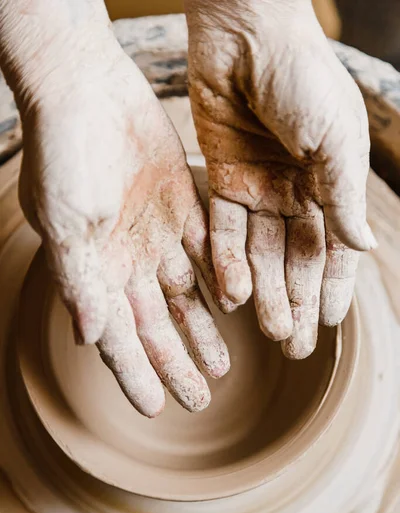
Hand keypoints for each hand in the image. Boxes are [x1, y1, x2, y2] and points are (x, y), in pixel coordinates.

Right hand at [5, 2, 230, 416]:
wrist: (86, 89)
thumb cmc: (63, 155)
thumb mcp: (65, 224)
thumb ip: (80, 282)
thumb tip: (89, 338)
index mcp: (93, 270)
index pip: (117, 337)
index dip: (136, 374)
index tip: (158, 408)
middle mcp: (125, 259)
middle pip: (156, 325)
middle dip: (178, 362)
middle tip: (202, 398)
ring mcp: (155, 234)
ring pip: (185, 296)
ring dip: (202, 331)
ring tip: (222, 365)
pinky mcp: (181, 205)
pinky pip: (207, 252)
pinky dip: (220, 280)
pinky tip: (236, 306)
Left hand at [185, 0, 375, 358]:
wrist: (246, 30)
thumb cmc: (301, 77)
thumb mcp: (334, 139)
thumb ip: (343, 197)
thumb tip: (363, 247)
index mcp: (329, 182)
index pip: (333, 248)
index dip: (332, 288)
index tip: (327, 325)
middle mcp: (294, 191)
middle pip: (295, 259)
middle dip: (296, 301)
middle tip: (293, 345)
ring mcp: (256, 188)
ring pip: (260, 253)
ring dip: (264, 291)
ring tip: (268, 329)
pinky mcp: (220, 178)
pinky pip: (222, 230)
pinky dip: (226, 262)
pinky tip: (232, 295)